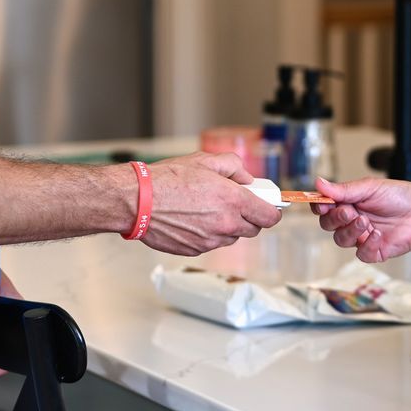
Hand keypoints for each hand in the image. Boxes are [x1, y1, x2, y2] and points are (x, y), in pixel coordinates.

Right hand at [137, 152, 281, 255]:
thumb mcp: (205, 160)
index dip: (272, 211)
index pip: (269, 216)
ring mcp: (211, 240)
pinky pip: (212, 243)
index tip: (268, 206)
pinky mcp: (195, 250)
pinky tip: (193, 219)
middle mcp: (226, 224)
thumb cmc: (168, 179)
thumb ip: (234, 167)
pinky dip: (209, 233)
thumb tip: (246, 178)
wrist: (138, 201)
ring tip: (207, 208)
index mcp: (233, 200)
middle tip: (235, 203)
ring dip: (228, 226)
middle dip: (249, 217)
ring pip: (231, 237)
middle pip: (253, 229)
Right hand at [312, 175, 410, 262]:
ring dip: (351, 230)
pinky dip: (368, 244)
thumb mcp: (370, 188)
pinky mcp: (373, 251)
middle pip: (328, 225)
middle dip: (335, 218)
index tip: (323, 204)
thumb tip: (319, 183)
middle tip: (349, 211)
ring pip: (341, 240)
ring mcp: (361, 237)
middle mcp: (351, 220)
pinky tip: (378, 234)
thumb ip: (343, 189)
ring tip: (365, 221)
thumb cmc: (399, 196)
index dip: (320, 207)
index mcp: (348, 202)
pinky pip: (361, 253)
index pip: (324, 207)